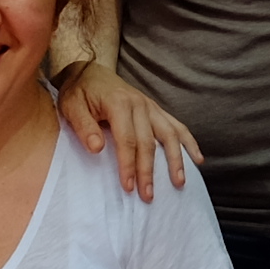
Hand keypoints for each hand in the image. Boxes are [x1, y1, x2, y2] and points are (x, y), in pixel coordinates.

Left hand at [57, 63, 198, 196]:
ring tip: (179, 183)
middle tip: (148, 196)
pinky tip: (198, 160)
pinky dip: (189, 142)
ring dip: (176, 160)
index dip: (128, 165)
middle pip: (148, 142)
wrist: (89, 73)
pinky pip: (176, 126)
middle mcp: (139, 104)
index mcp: (118, 103)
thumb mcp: (71, 107)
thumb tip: (97, 148)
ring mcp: (150, 106)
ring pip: (169, 134)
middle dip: (149, 171)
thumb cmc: (79, 93)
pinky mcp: (155, 110)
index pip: (127, 139)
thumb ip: (84, 127)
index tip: (129, 187)